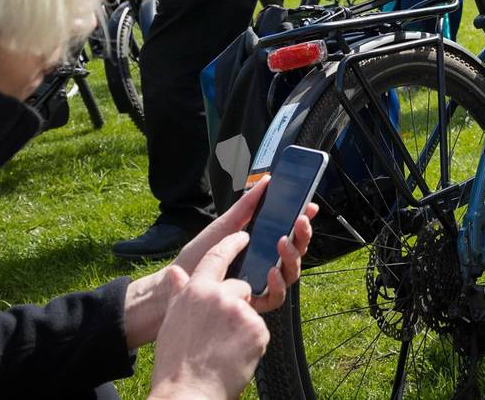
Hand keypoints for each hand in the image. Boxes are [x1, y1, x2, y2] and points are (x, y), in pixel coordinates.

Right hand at [147, 232, 269, 399]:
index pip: (217, 255)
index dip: (232, 243)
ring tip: (221, 349)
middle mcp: (220, 295)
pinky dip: (251, 343)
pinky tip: (234, 357)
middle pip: (239, 287)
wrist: (187, 392)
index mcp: (196, 290)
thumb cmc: (175, 362)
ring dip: (241, 326)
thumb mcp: (172, 321)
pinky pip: (259, 330)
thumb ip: (179, 294)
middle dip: (235, 304)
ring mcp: (240, 311)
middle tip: (219, 332)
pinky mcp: (257, 329)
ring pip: (250, 311)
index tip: (243, 235)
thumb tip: (174, 274)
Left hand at [173, 175, 316, 313]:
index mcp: (261, 245)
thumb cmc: (197, 256)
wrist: (174, 285)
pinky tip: (271, 270)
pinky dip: (277, 284)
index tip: (309, 206)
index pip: (289, 232)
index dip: (302, 221)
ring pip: (291, 273)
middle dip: (302, 235)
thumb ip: (246, 206)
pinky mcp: (254, 303)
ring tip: (282, 241)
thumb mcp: (223, 226)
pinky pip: (276, 297)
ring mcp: (261, 284)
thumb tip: (266, 181)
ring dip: (292, 256)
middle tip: (299, 221)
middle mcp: (266, 264)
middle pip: (296, 251)